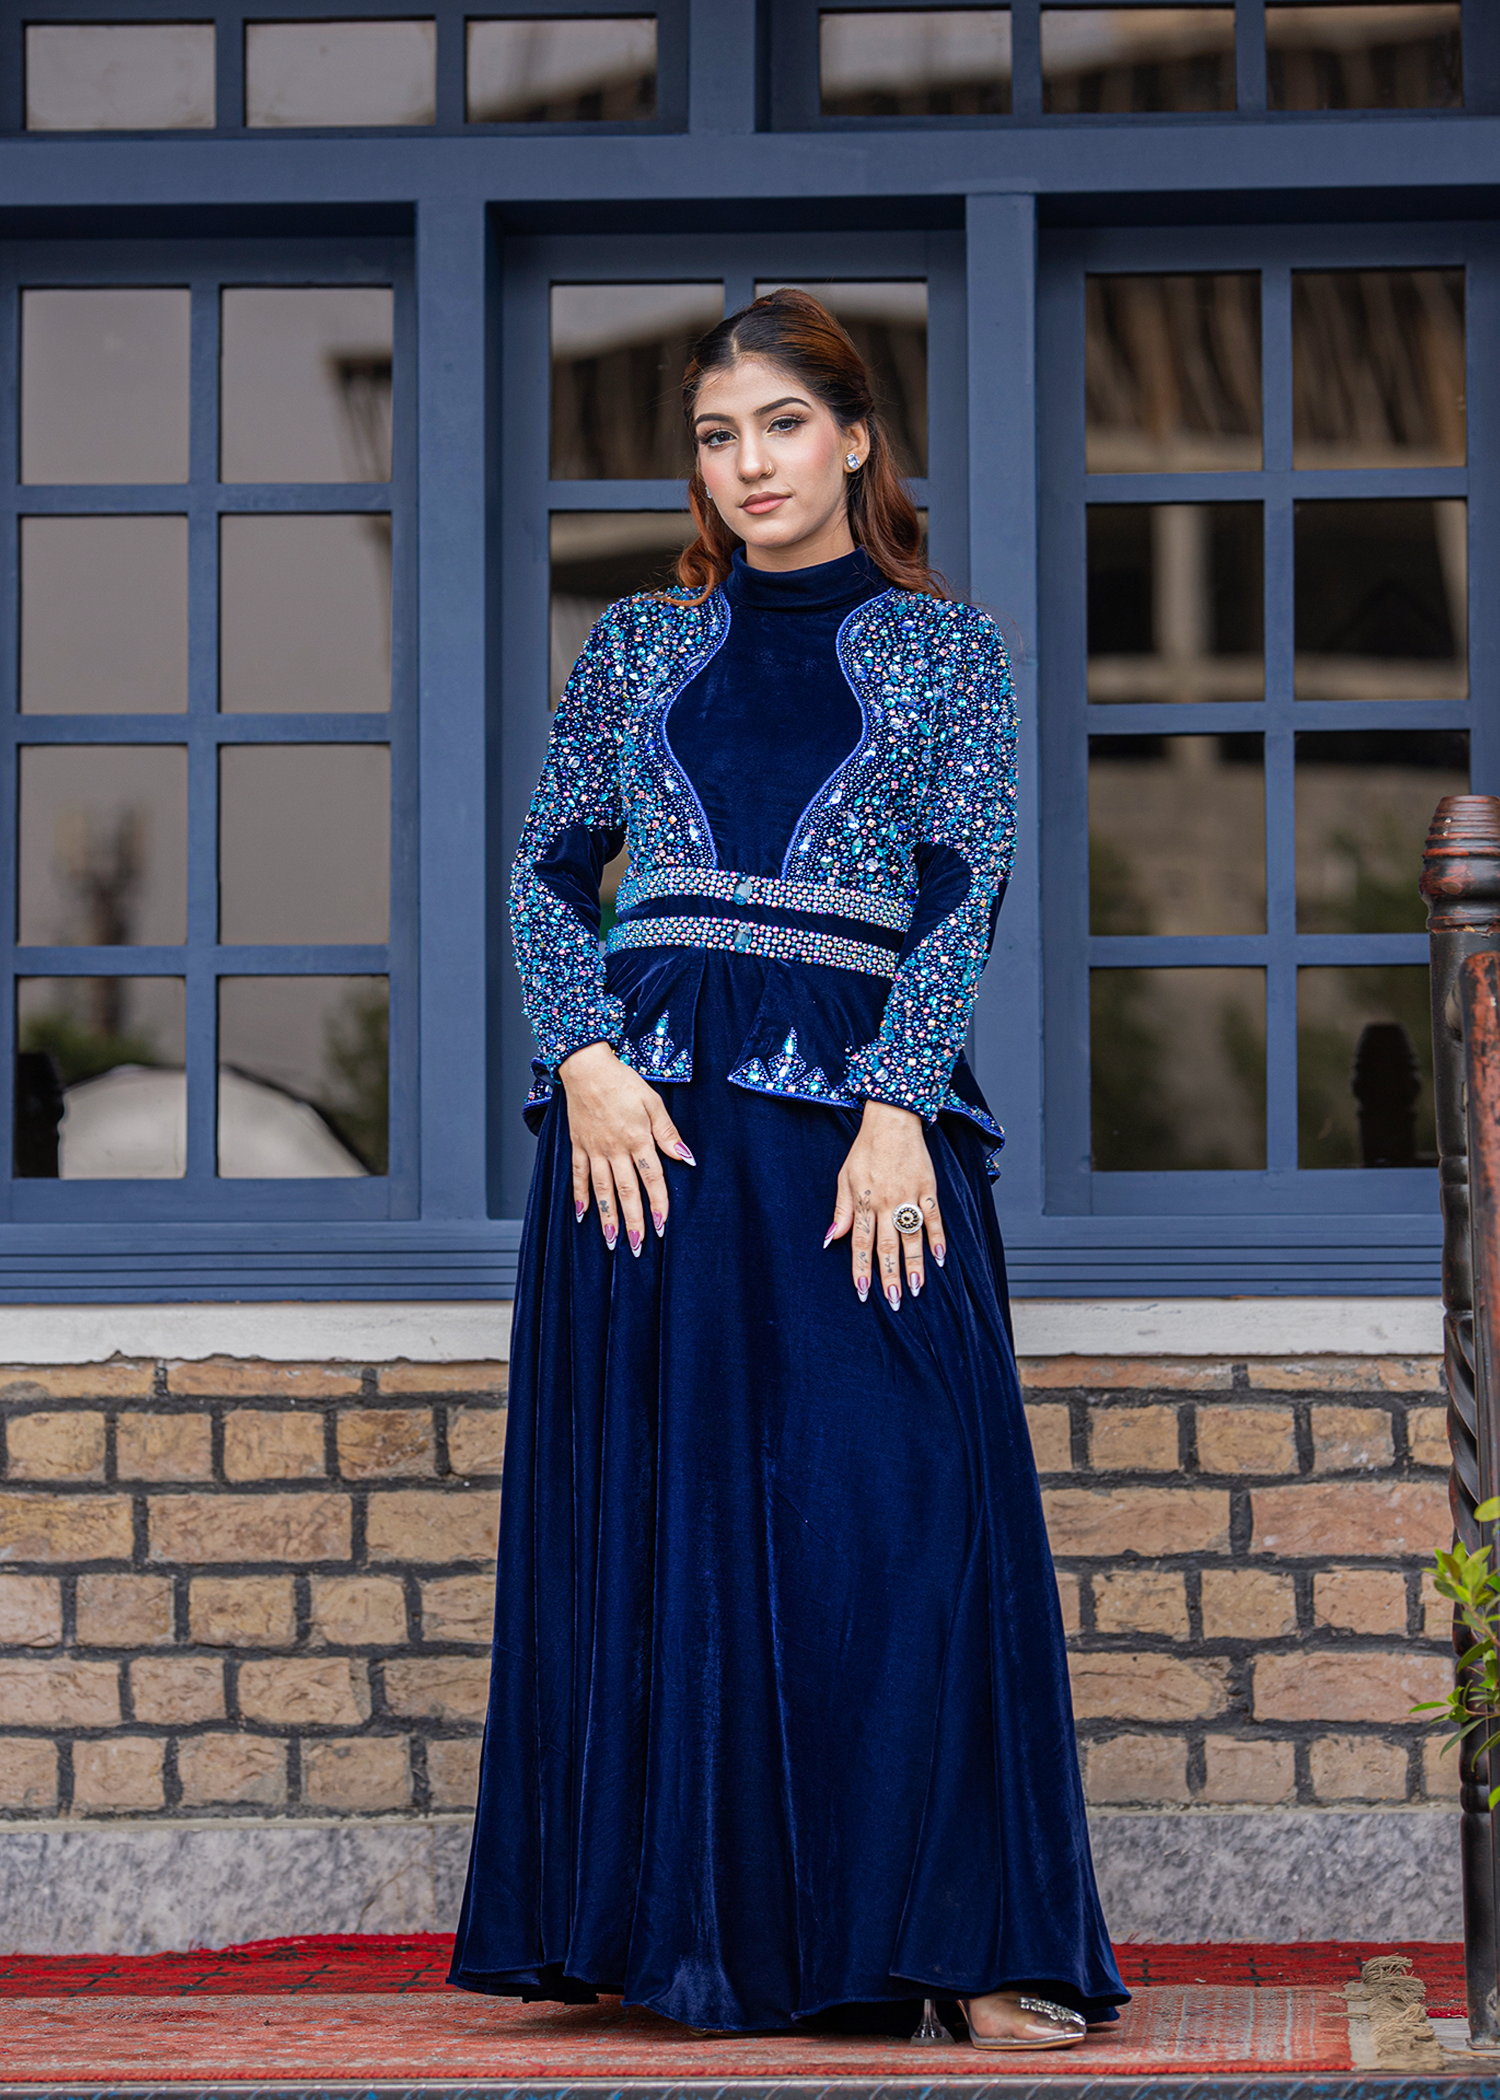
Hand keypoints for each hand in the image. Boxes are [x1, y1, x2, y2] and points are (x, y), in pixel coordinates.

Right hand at [557, 1041, 694, 1254]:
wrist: (586, 1067)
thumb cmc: (622, 1081)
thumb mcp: (653, 1102)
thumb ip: (667, 1133)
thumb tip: (686, 1157)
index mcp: (637, 1138)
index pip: (652, 1179)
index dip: (658, 1204)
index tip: (662, 1226)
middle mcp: (615, 1148)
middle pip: (627, 1191)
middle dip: (634, 1221)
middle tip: (638, 1247)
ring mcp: (594, 1149)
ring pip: (603, 1189)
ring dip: (608, 1217)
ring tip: (612, 1241)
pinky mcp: (578, 1145)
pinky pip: (578, 1175)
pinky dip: (580, 1196)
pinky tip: (583, 1215)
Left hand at [826, 1101, 944, 1308]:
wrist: (892, 1121)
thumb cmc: (865, 1149)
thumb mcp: (845, 1177)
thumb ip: (841, 1210)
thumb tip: (831, 1238)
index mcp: (864, 1201)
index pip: (861, 1243)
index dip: (861, 1269)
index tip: (864, 1292)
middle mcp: (886, 1202)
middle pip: (887, 1246)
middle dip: (889, 1276)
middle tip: (893, 1301)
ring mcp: (909, 1196)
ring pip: (912, 1237)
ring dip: (914, 1265)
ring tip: (915, 1289)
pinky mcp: (928, 1188)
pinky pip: (934, 1218)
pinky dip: (938, 1238)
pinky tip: (940, 1259)